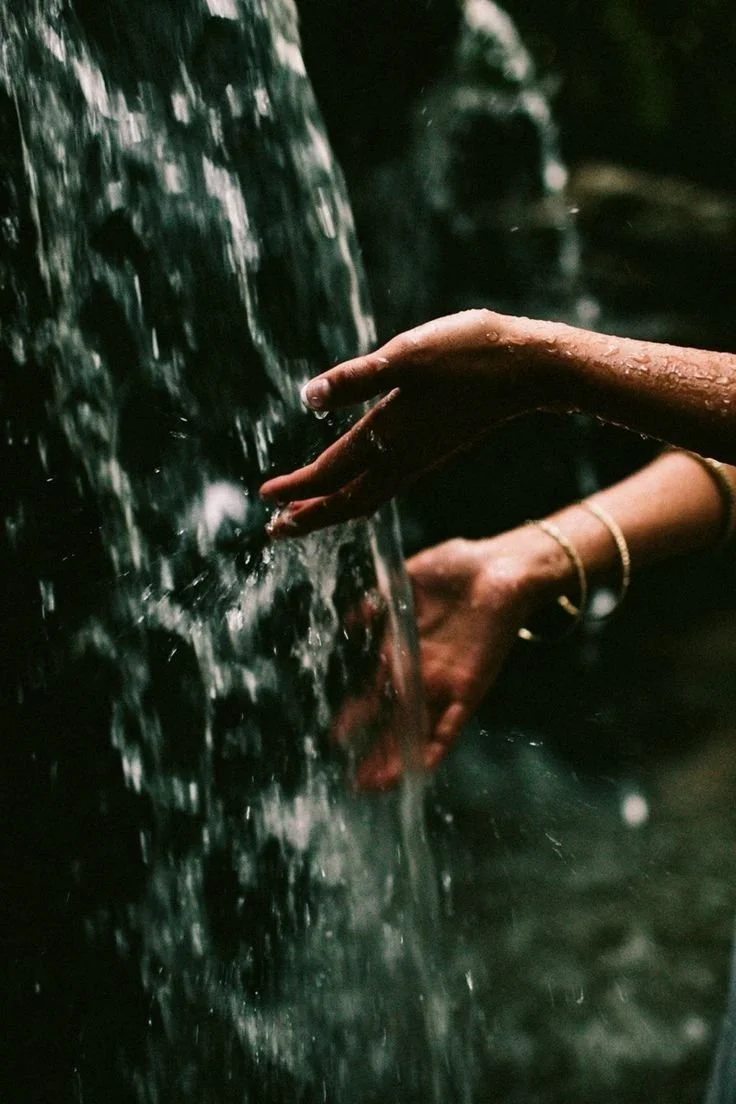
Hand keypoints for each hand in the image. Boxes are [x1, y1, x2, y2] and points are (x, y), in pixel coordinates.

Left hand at [260, 310, 558, 536]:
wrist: (529, 368)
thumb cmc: (469, 354)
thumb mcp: (407, 355)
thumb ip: (358, 378)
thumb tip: (308, 397)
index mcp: (389, 436)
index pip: (330, 473)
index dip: (296, 488)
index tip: (264, 499)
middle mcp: (403, 457)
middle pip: (347, 502)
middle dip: (309, 517)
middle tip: (274, 531)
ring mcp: (420, 456)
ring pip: (367, 497)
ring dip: (331, 508)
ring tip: (303, 515)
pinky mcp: (433, 448)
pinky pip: (384, 485)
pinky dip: (357, 493)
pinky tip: (353, 480)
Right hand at [339, 534, 541, 788]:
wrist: (503, 567)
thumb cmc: (461, 567)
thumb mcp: (410, 579)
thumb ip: (380, 600)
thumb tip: (352, 617)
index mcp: (406, 650)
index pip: (376, 691)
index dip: (358, 716)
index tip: (336, 736)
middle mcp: (424, 672)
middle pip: (394, 718)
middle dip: (373, 748)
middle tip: (351, 775)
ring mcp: (446, 683)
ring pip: (417, 729)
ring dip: (397, 757)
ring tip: (373, 783)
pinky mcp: (471, 687)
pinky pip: (452, 724)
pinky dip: (436, 746)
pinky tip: (420, 770)